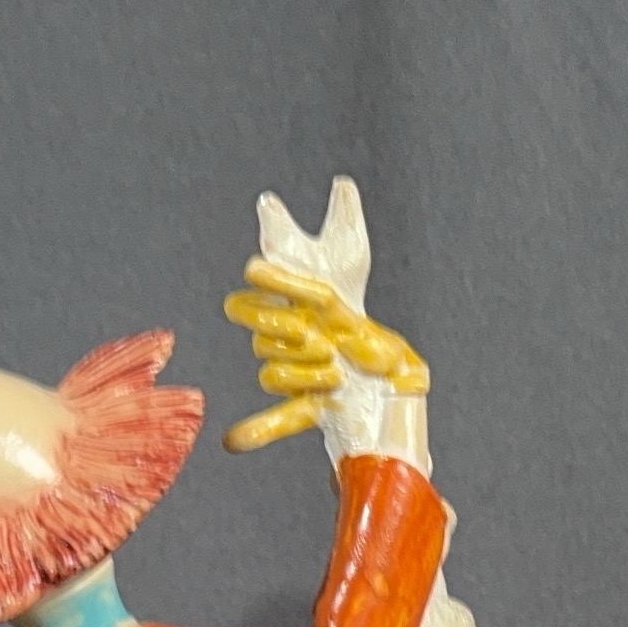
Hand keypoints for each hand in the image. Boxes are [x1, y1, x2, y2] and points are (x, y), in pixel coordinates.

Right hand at [220, 176, 430, 464]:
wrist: (393, 378)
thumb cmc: (370, 318)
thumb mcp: (358, 264)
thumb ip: (344, 217)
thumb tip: (342, 184)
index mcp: (293, 302)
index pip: (258, 289)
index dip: (262, 281)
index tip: (259, 269)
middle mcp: (287, 335)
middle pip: (258, 325)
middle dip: (278, 326)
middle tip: (313, 331)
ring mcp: (293, 369)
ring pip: (271, 366)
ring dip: (302, 369)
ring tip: (336, 369)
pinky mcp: (304, 405)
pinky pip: (273, 417)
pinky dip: (256, 431)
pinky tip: (234, 442)